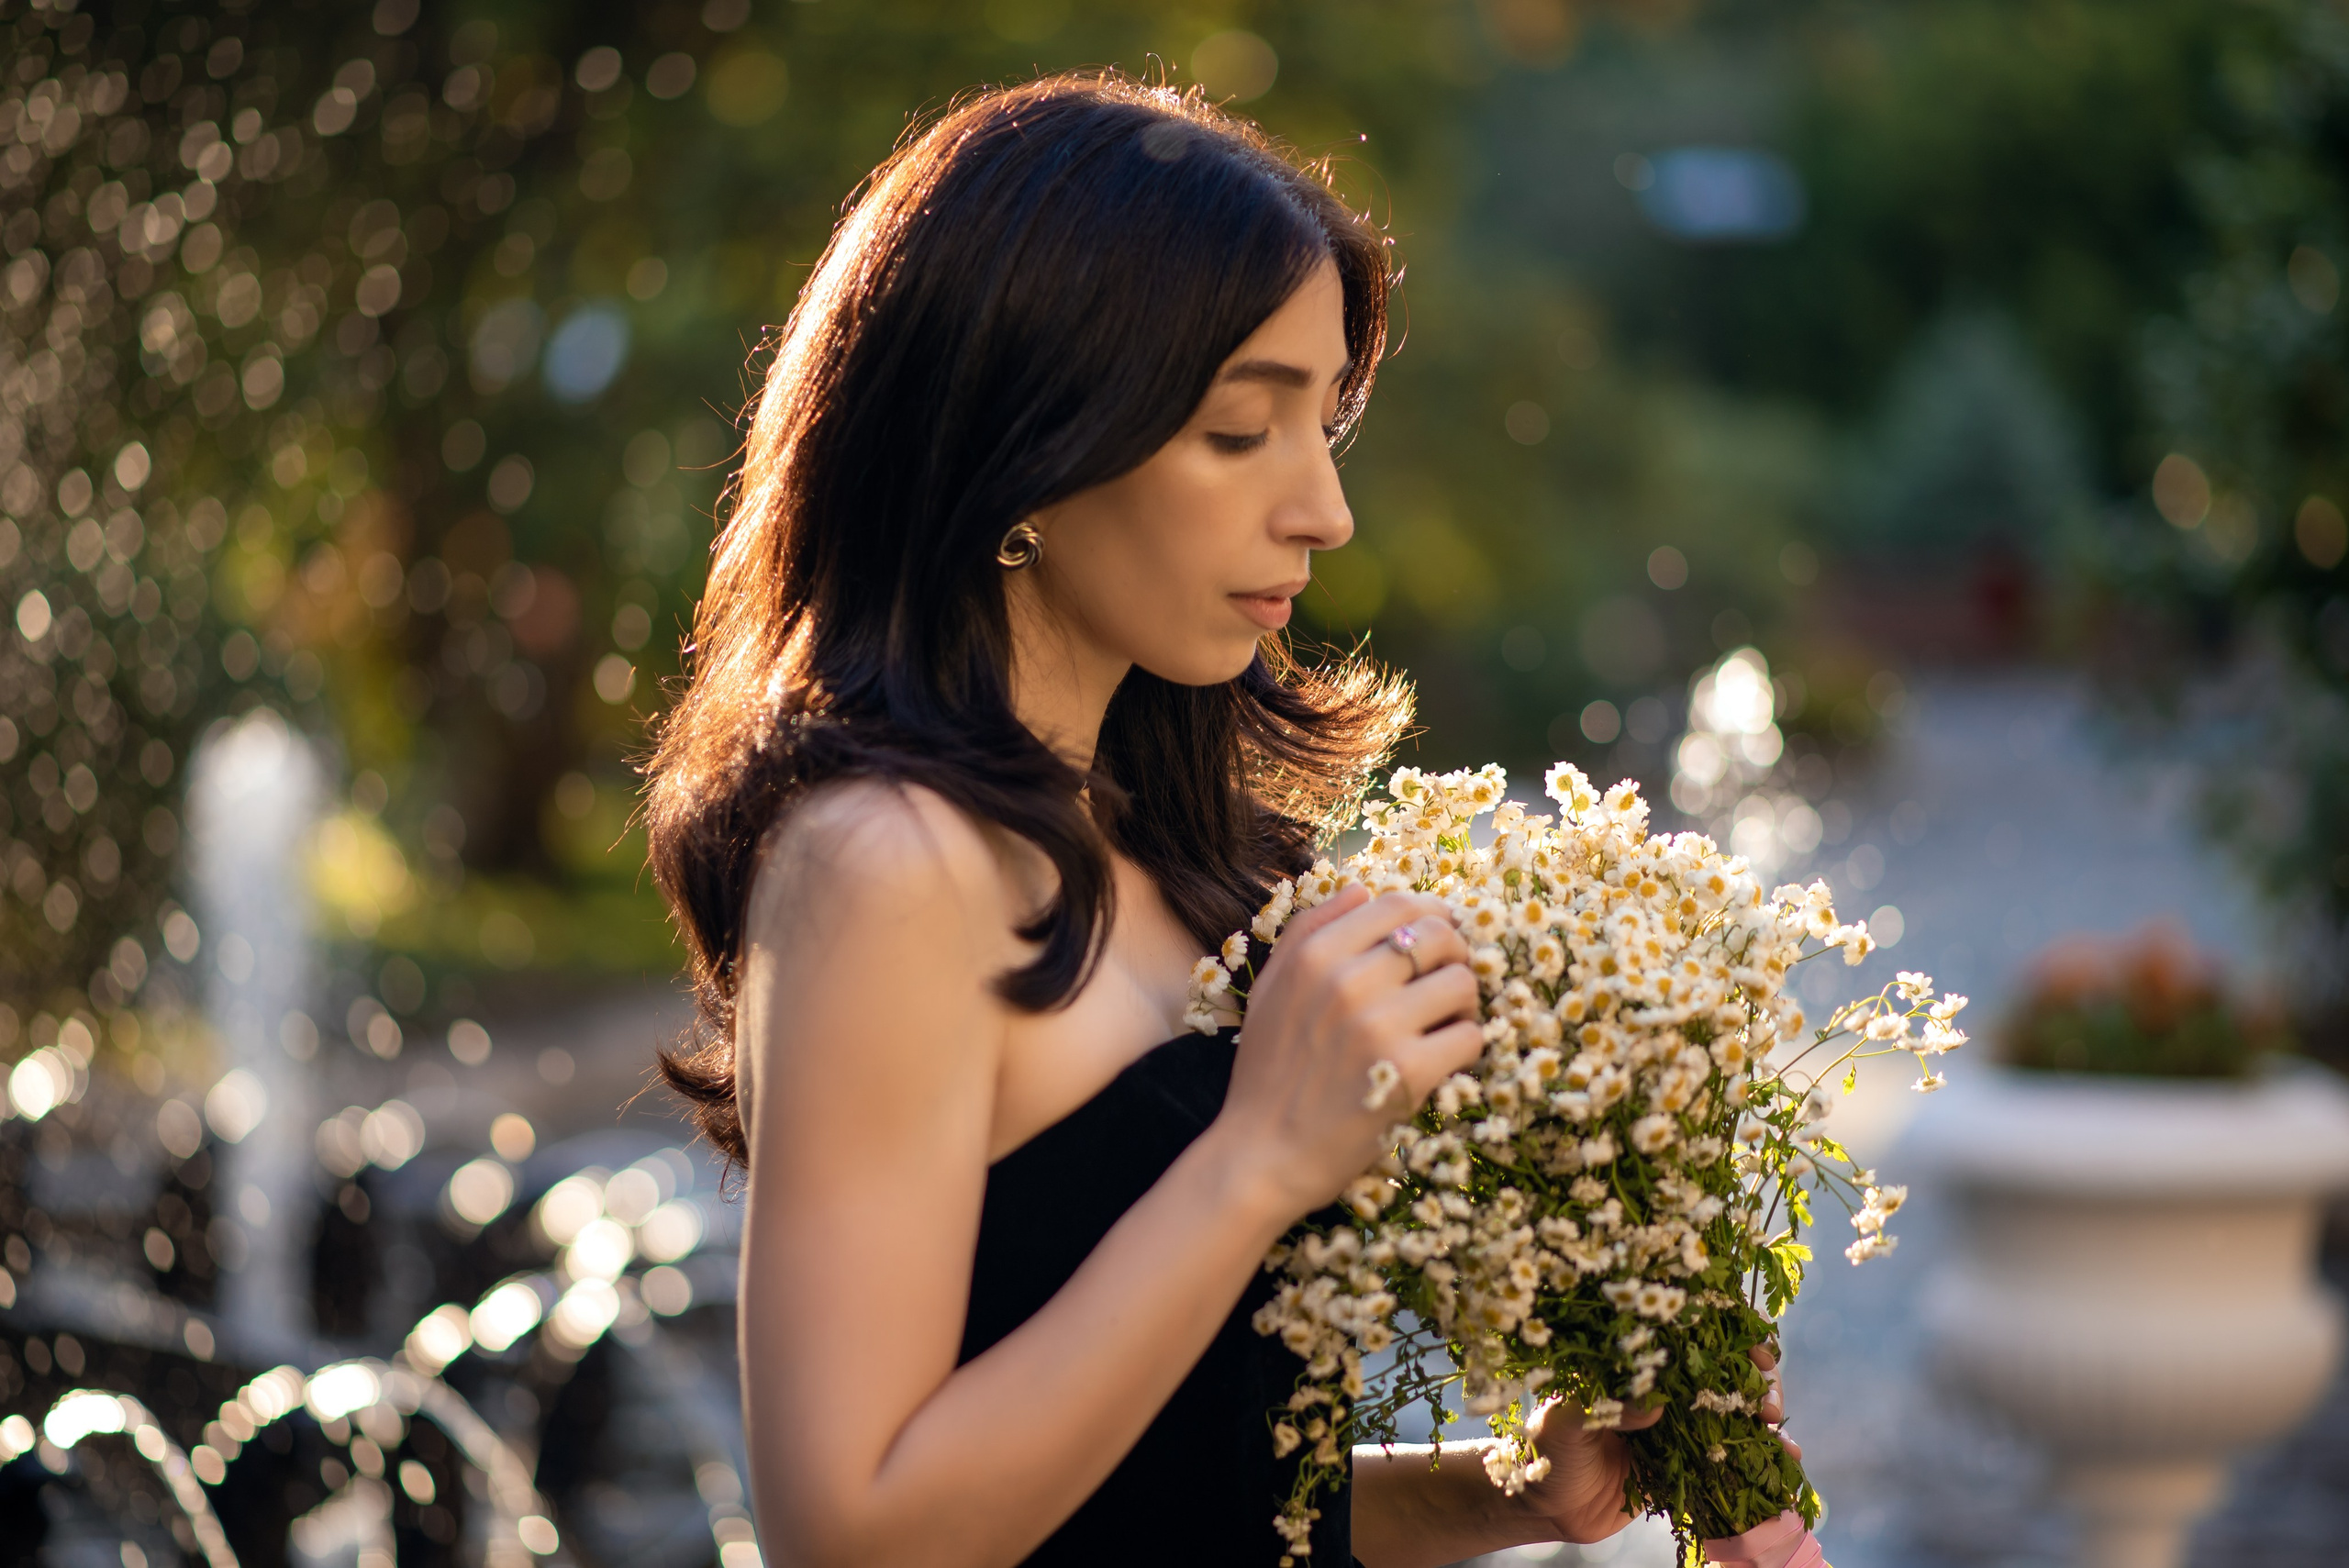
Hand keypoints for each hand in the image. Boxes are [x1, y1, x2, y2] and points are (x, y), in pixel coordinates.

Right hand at [1216, 885, 1482, 1214]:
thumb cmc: (1266, 1071)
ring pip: (1464, 983)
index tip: (1436, 938)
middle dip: (1455, 956)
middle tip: (1446, 984)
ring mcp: (1380, 1026)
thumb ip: (1309, 930)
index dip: (1429, 915)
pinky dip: (1466, 1047)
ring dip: (1465, 1003)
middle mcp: (1347, 980)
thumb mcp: (1270, 988)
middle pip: (1440, 936)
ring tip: (1445, 1024)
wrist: (1260, 1154)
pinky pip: (1470, 1036)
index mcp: (1315, 954)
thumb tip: (1362, 888)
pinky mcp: (1409, 1072)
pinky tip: (1443, 1060)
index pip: (1398, 904)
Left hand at [1519, 1345, 1798, 1546]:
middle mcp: (1665, 1389)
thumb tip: (1654, 1405)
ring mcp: (1681, 1426)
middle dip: (1756, 1375)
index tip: (1756, 1342)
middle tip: (1765, 1398)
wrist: (1547, 1509)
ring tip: (1775, 1427)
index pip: (1689, 1332)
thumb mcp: (1563, 1421)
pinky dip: (1762, 1455)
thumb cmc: (1545, 1451)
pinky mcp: (1690, 1465)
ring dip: (1765, 1413)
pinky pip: (1732, 1456)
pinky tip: (1785, 1459)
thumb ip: (1603, 1408)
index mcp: (1637, 1364)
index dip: (1728, 1330)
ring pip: (1736, 1409)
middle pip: (1725, 1368)